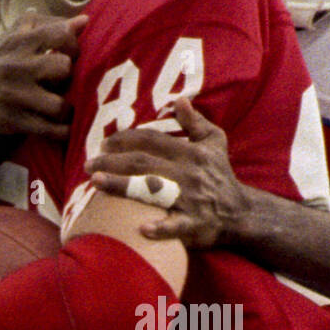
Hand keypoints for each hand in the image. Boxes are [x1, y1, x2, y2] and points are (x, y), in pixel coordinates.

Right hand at [0, 7, 86, 138]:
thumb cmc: (0, 63)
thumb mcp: (17, 40)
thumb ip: (50, 29)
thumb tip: (84, 20)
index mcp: (19, 41)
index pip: (61, 33)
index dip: (74, 45)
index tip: (71, 55)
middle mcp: (16, 66)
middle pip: (64, 68)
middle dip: (69, 78)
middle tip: (65, 84)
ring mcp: (13, 94)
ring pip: (59, 105)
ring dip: (66, 110)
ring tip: (62, 109)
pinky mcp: (12, 119)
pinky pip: (48, 130)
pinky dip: (62, 132)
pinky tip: (63, 128)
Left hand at [86, 98, 249, 246]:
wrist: (242, 214)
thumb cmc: (221, 176)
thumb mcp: (214, 142)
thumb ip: (195, 122)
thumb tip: (178, 100)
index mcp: (191, 153)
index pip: (152, 140)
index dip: (126, 139)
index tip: (103, 142)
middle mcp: (189, 174)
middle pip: (144, 163)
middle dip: (113, 161)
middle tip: (88, 164)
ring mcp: (191, 200)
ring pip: (153, 191)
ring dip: (123, 186)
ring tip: (96, 182)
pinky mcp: (195, 225)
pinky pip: (177, 227)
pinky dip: (161, 228)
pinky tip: (140, 229)